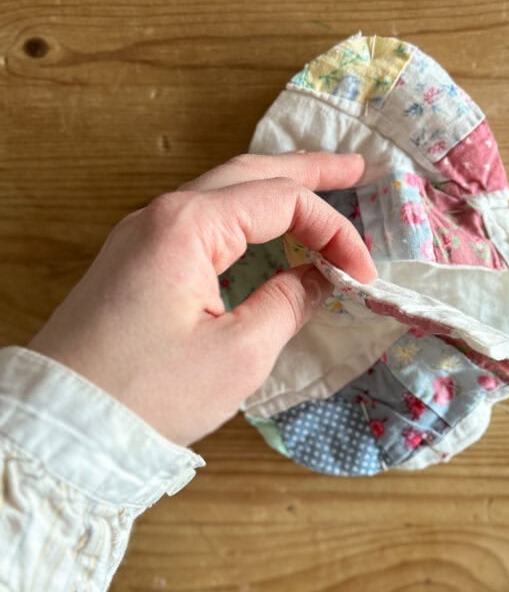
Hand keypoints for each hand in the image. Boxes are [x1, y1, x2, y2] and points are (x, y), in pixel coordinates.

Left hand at [29, 152, 374, 445]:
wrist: (63, 423)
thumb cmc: (147, 393)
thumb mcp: (238, 355)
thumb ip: (288, 304)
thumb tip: (316, 278)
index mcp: (187, 226)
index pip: (281, 202)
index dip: (334, 232)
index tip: (362, 275)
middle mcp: (160, 216)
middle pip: (248, 175)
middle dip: (305, 172)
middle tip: (354, 169)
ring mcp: (141, 237)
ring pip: (221, 195)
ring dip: (272, 191)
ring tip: (317, 187)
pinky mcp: (133, 263)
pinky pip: (199, 224)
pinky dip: (242, 220)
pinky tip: (262, 231)